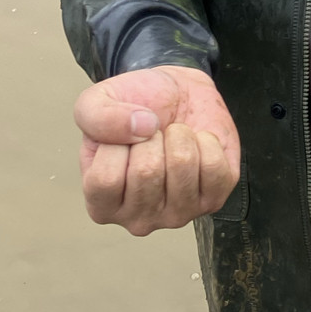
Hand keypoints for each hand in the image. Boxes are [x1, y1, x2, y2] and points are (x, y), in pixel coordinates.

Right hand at [74, 65, 239, 236]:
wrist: (176, 92)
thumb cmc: (134, 104)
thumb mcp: (95, 100)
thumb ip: (98, 115)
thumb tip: (139, 128)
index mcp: (102, 204)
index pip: (106, 179)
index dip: (117, 142)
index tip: (125, 135)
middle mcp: (138, 219)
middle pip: (147, 172)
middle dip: (152, 135)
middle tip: (152, 135)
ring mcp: (177, 213)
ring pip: (183, 165)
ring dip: (180, 135)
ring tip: (173, 138)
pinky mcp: (213, 199)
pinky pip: (214, 166)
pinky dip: (208, 141)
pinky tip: (196, 143)